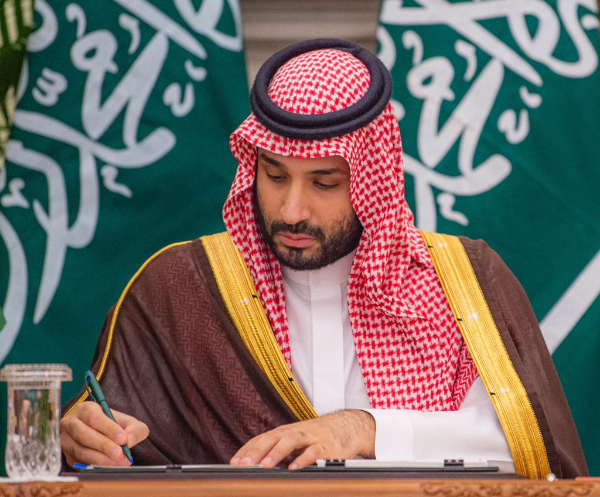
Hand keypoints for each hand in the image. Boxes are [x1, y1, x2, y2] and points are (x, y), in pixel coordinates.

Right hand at [60, 401, 148, 467]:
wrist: (101, 434)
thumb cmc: (114, 426)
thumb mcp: (128, 422)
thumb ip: (134, 429)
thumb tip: (129, 440)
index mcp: (85, 409)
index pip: (94, 417)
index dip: (108, 428)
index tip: (123, 439)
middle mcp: (71, 423)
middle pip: (84, 434)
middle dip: (104, 446)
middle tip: (120, 454)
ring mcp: (66, 440)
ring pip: (80, 451)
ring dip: (100, 459)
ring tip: (118, 462)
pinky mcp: (67, 456)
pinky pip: (78, 463)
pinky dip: (95, 466)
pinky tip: (109, 467)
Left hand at [230, 410, 374, 469]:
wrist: (346, 427)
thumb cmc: (316, 437)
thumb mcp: (295, 442)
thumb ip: (279, 452)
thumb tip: (256, 466)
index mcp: (284, 432)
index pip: (261, 439)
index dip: (247, 450)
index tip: (233, 463)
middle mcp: (295, 432)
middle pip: (272, 438)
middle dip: (256, 452)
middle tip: (243, 464)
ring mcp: (310, 437)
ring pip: (290, 441)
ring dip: (276, 453)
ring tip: (264, 466)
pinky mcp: (326, 446)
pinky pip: (313, 452)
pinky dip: (303, 459)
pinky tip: (294, 468)